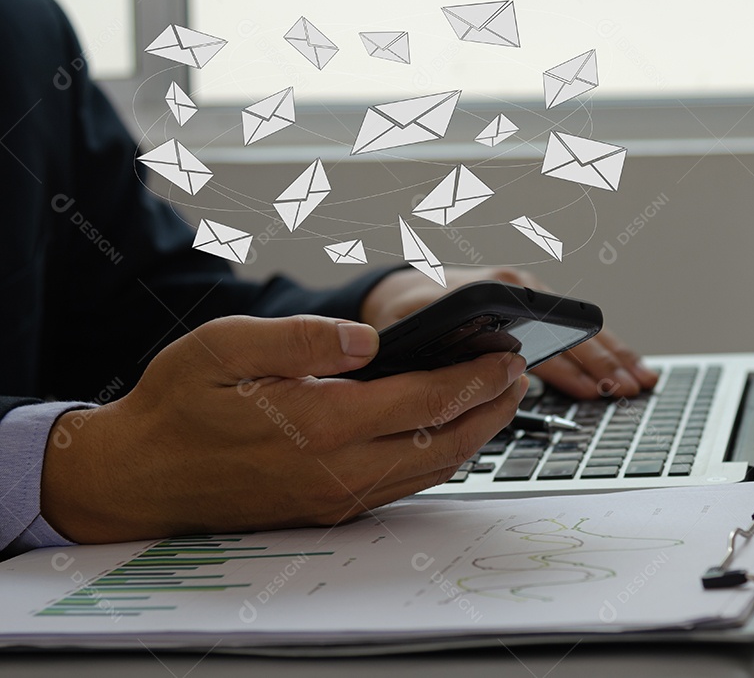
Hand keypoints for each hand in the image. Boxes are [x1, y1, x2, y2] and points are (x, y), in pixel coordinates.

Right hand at [40, 314, 527, 543]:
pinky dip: (440, 455)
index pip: (426, 400)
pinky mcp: (331, 507)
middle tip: (519, 376)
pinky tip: (448, 430)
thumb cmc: (178, 406)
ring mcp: (338, 495)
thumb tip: (369, 338)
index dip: (476, 377)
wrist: (140, 478)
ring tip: (498, 400)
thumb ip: (303, 339)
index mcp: (319, 422)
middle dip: (492, 408)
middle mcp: (338, 469)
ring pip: (431, 468)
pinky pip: (405, 484)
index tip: (508, 354)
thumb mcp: (223, 348)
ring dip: (474, 434)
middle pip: (444, 440)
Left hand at [362, 267, 657, 398]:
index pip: (546, 332)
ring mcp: (532, 296)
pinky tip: (625, 366)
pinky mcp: (535, 306)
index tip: (592, 386)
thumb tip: (480, 365)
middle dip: (604, 363)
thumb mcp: (413, 323)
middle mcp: (521, 288)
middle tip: (629, 390)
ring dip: (613, 356)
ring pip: (580, 329)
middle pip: (572, 331)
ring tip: (642, 381)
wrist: (402, 292)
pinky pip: (575, 330)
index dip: (570, 363)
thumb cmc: (405, 312)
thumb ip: (441, 339)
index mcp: (496, 291)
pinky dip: (602, 349)